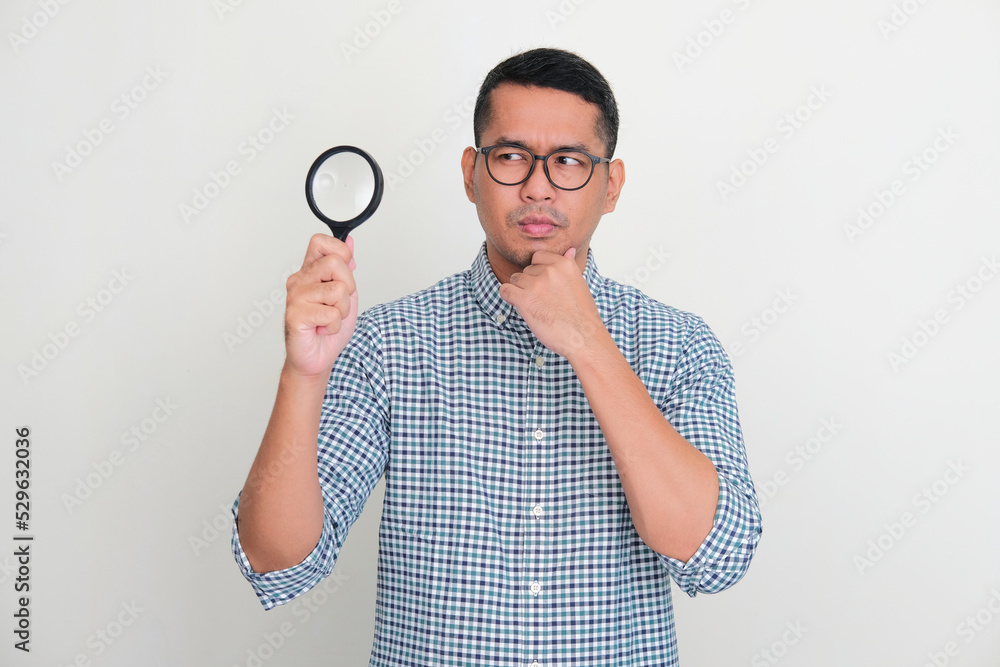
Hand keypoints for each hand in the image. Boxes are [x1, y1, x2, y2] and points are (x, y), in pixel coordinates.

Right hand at [282, 233, 357, 378]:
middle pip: (335, 263)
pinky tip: (322, 329)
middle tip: (338, 304)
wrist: (317, 358)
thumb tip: (349, 241)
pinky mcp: (295, 315)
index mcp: (310, 272)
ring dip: (342, 311)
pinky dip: (334, 326)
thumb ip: (346, 268)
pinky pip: (331, 313)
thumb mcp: (345, 294)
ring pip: (338, 290)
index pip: (321, 242)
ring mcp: (295, 297)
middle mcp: (300, 280)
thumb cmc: (327, 328)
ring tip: (328, 319)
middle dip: (348, 287)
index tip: (344, 273)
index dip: (340, 252)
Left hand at [498, 247, 606, 360]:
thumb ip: (569, 265)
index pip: (538, 257)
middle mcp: (550, 270)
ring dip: (520, 291)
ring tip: (534, 305)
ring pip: (515, 279)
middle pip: (526, 270)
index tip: (543, 285)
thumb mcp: (579, 283)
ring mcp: (536, 284)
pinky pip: (505, 290)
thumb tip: (569, 249)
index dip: (538, 272)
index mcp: (564, 264)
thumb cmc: (581, 315)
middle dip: (530, 283)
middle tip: (542, 300)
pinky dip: (508, 297)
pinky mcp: (524, 299)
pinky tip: (519, 305)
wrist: (583, 337)